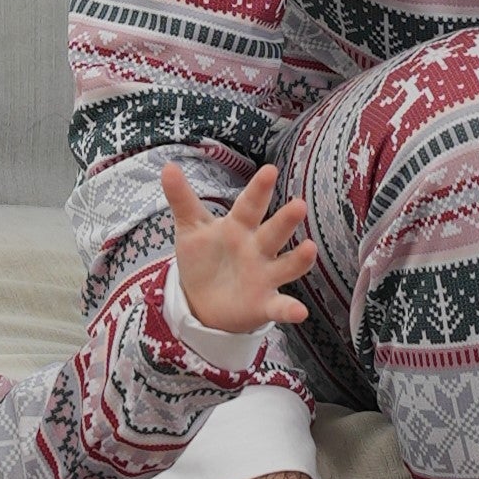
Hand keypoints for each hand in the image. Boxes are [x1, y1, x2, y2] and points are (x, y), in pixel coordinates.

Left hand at [160, 161, 318, 340]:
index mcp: (239, 227)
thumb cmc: (203, 258)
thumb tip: (168, 166)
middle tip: (298, 205)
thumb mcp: (190, 228)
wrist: (202, 301)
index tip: (269, 170)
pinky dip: (290, 310)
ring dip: (299, 259)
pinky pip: (280, 307)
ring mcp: (264, 276)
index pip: (250, 205)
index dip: (259, 189)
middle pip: (274, 232)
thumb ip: (181, 198)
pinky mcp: (264, 304)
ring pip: (286, 265)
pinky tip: (299, 313)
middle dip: (286, 220)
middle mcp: (258, 248)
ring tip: (310, 249)